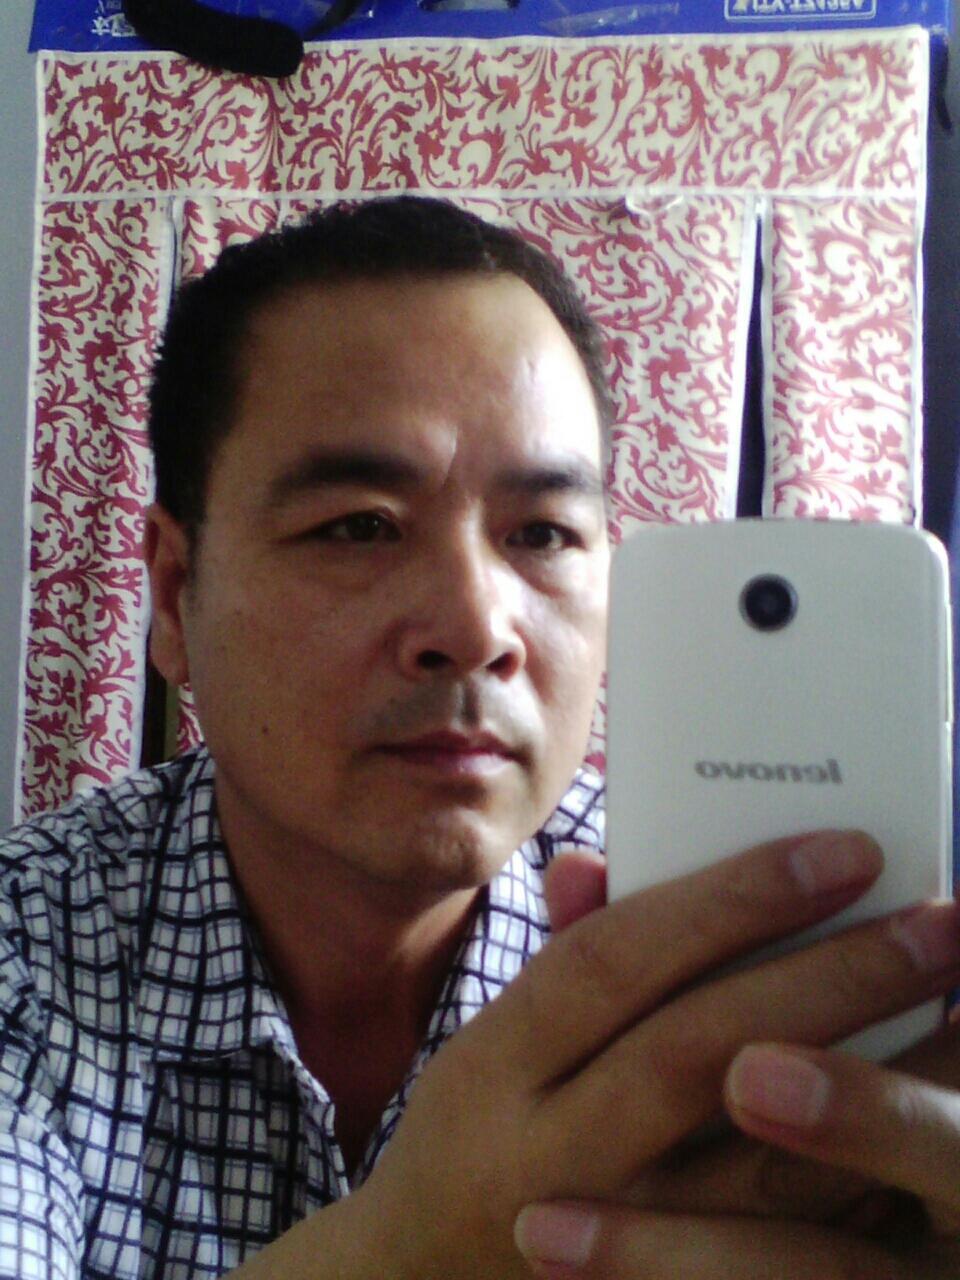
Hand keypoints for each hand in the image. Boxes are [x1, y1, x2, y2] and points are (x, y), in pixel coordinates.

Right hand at [344, 831, 959, 1278]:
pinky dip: (857, 1182)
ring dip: (875, 1087)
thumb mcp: (492, 1042)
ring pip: (760, 1171)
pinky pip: (781, 1254)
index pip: (614, 963)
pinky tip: (924, 1113)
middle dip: (827, 980)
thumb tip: (601, 862)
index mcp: (494, 1067)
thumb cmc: (475, 1137)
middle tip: (938, 920)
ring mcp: (607, 1243)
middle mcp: (546, 1157)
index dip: (729, 901)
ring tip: (958, 1009)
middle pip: (697, 1055)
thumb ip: (563, 954)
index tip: (840, 851)